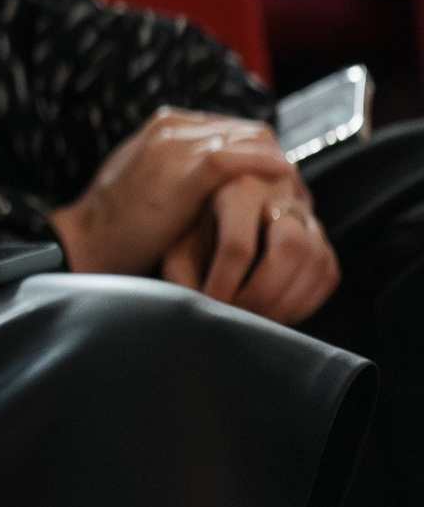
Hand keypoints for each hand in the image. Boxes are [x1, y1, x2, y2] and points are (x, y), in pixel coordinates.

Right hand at [50, 108, 297, 275]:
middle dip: (277, 160)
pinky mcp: (184, 172)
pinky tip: (283, 182)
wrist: (87, 239)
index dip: (263, 154)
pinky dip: (263, 168)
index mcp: (166, 126)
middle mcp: (174, 126)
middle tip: (296, 196)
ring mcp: (178, 145)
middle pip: (249, 130)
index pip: (234, 128)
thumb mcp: (151, 180)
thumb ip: (183, 168)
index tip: (281, 185)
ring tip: (294, 200)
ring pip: (249, 140)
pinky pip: (235, 159)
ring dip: (278, 169)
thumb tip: (223, 180)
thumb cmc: (119, 221)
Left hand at [162, 171, 338, 324]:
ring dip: (288, 300)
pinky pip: (327, 272)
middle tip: (242, 315)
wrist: (224, 201)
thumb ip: (181, 270)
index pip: (239, 244)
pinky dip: (306, 300)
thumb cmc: (196, 225)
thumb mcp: (180, 238)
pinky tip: (280, 313)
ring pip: (315, 259)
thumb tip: (195, 305)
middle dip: (264, 291)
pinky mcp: (321, 236)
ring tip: (258, 319)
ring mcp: (307, 213)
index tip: (211, 303)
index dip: (224, 282)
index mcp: (237, 187)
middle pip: (291, 247)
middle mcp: (279, 193)